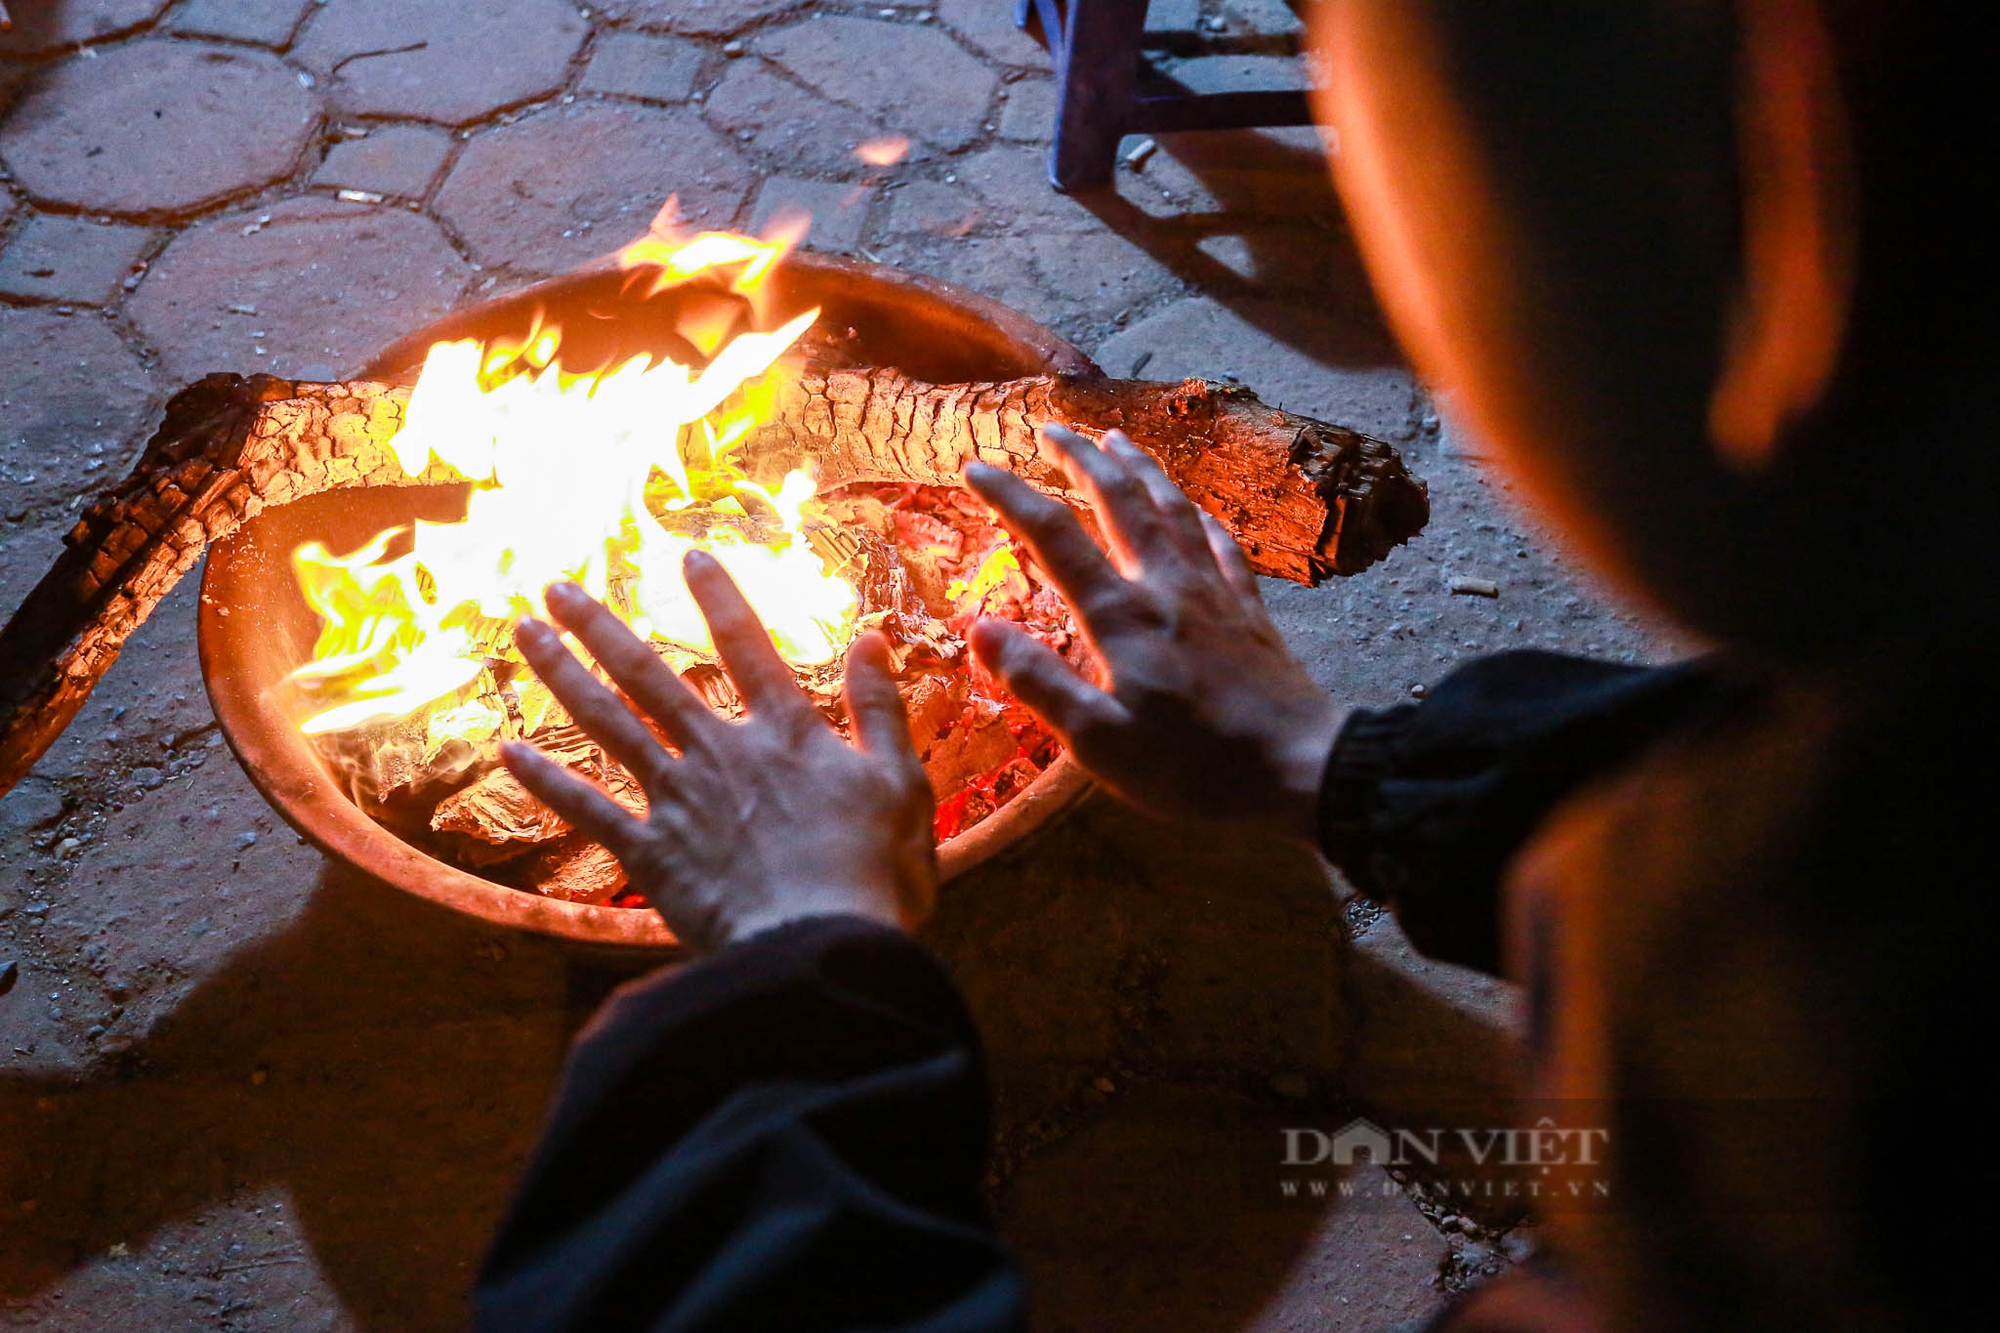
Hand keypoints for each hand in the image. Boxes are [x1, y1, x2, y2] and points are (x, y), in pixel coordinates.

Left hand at [500, 553, 935, 953]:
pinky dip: (547, 781)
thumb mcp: (900, 783)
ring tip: (524, 634)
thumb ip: (880, 709)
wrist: (820, 946)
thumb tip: (872, 640)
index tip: (685, 554)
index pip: (746, 645)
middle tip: (555, 585)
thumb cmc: (872, 873)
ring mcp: (678, 801)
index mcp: (785, 733)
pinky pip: (588, 810)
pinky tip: (509, 751)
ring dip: (562, 675)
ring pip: (608, 724)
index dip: (716, 596)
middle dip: (599, 625)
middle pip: (650, 674)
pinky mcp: (652, 855)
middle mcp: (720, 752)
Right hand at [964, 425, 1344, 844]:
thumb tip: (978, 628)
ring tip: (1118, 440)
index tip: (975, 465)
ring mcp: (1214, 592)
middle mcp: (1166, 585)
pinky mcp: (1250, 610)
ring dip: (1141, 468)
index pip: (1053, 536)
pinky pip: (1223, 545)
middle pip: (1119, 500)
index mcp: (1121, 614)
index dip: (1010, 495)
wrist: (1301, 766)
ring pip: (1173, 508)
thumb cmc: (1192, 765)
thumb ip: (1038, 680)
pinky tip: (1198, 510)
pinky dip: (1202, 517)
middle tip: (1052, 428)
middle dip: (1081, 458)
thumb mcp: (1098, 740)